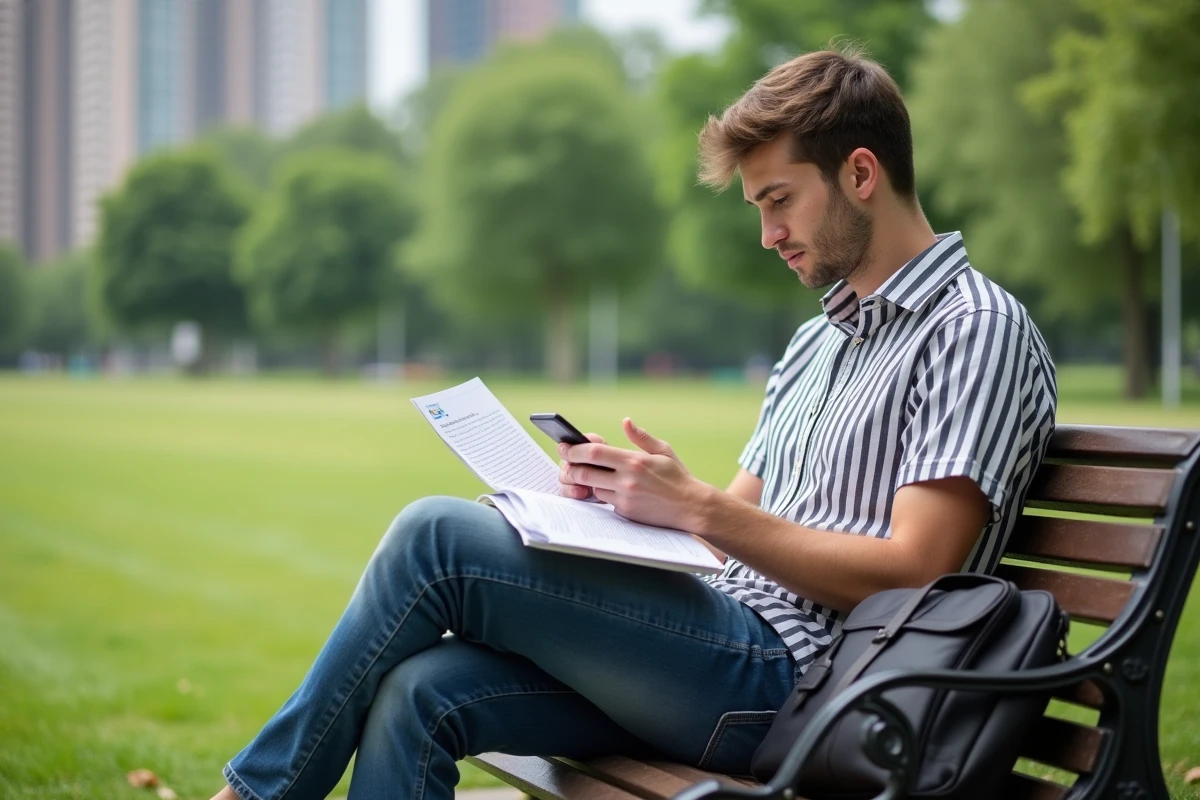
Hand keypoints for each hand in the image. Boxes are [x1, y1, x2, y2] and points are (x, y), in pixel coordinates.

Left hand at [559, 418, 706, 530]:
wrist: (691, 507)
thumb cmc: (677, 477)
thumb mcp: (663, 451)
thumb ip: (641, 437)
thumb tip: (625, 421)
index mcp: (634, 461)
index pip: (594, 452)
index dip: (575, 449)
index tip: (565, 446)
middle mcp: (626, 480)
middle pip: (585, 472)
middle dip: (570, 467)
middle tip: (566, 462)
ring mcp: (625, 498)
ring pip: (593, 487)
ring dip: (588, 481)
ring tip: (589, 472)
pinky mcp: (625, 512)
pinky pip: (606, 501)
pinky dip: (604, 492)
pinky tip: (610, 487)